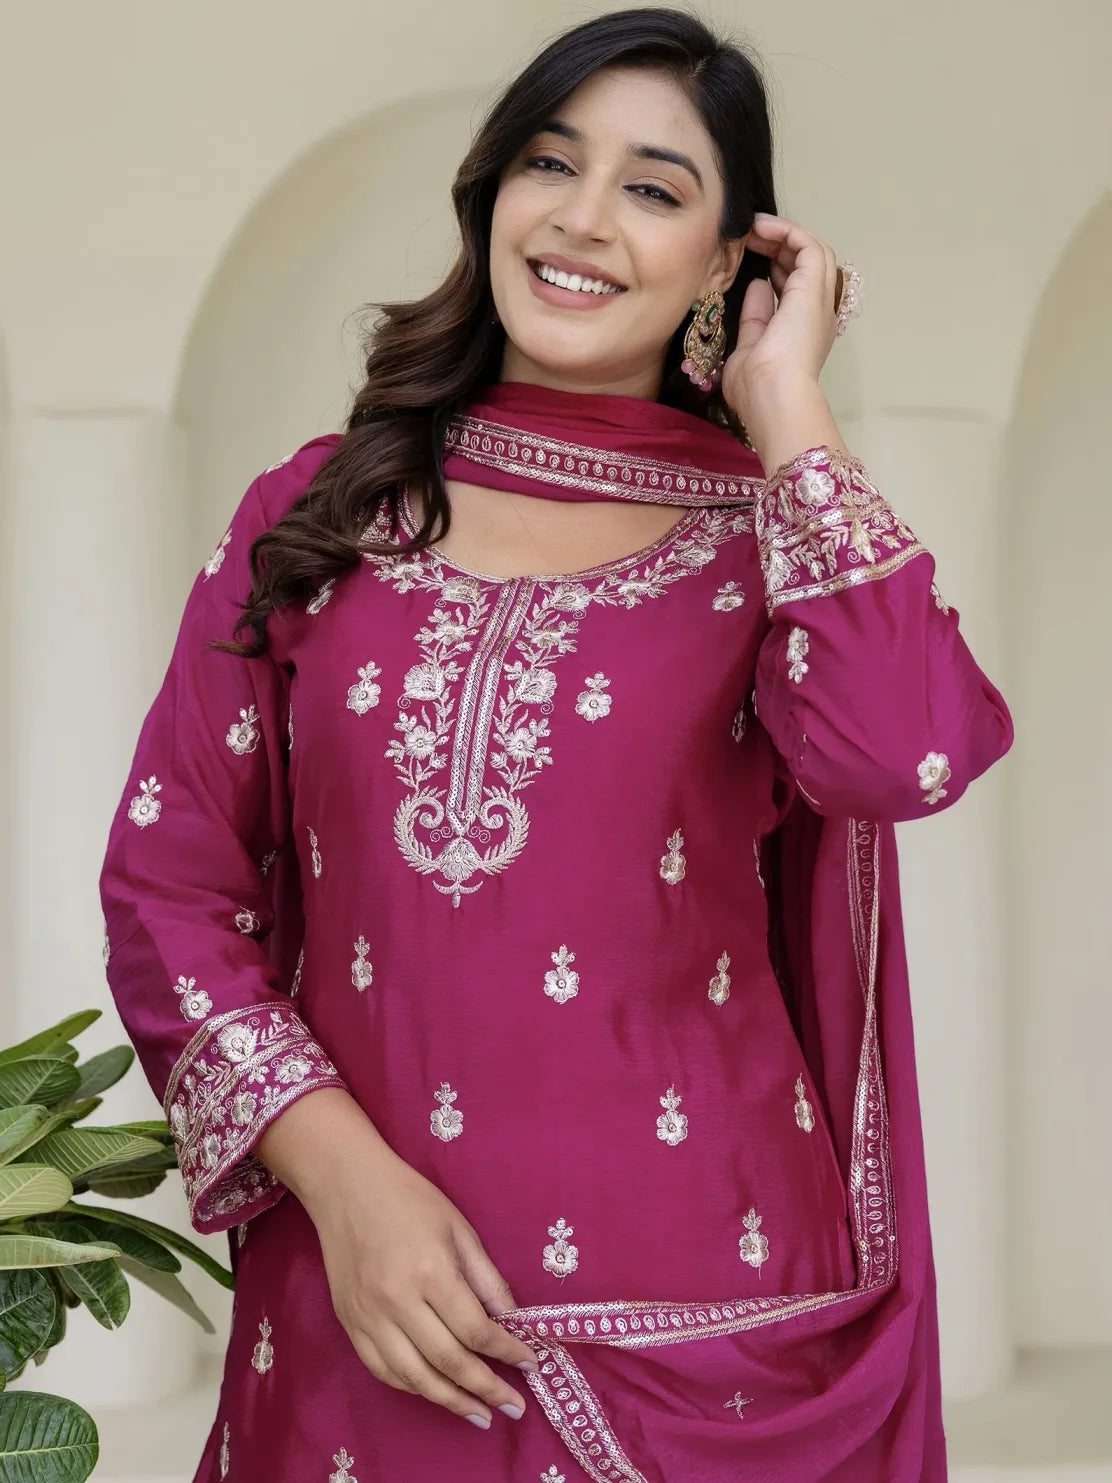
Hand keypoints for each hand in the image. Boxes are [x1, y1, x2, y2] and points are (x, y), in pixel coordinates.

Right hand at [308, 1141, 537, 1429]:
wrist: (346, 1186)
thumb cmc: (409, 1198)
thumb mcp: (459, 1228)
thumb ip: (486, 1278)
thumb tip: (512, 1320)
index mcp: (430, 1271)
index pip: (475, 1329)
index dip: (507, 1351)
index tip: (530, 1363)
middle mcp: (397, 1301)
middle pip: (448, 1361)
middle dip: (486, 1388)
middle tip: (514, 1407)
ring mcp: (368, 1317)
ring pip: (414, 1377)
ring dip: (451, 1401)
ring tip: (480, 1414)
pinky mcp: (350, 1324)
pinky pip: (383, 1371)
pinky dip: (413, 1387)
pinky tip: (436, 1392)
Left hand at [720, 213, 841, 425]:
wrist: (772, 395)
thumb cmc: (757, 387)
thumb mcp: (749, 348)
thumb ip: (754, 319)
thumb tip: (756, 286)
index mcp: (803, 331)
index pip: (794, 288)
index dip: (773, 268)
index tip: (747, 259)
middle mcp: (817, 313)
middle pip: (806, 265)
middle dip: (777, 246)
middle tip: (748, 236)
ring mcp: (820, 299)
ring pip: (813, 252)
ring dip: (784, 235)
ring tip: (755, 227)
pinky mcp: (815, 287)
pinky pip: (808, 246)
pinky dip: (787, 231)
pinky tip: (762, 227)